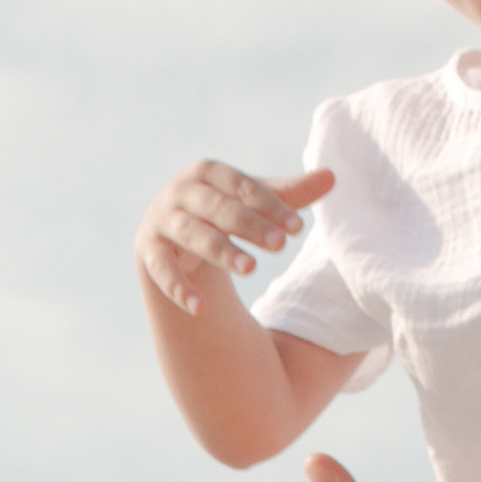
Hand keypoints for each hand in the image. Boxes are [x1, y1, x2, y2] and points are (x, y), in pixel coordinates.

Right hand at [137, 161, 333, 314]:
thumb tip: (333, 177)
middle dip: (249, 226)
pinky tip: (200, 309)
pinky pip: (162, 270)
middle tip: (280, 245)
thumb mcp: (253, 203)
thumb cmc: (221, 212)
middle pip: (219, 208)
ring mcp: (162, 221)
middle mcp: (181, 192)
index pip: (243, 187)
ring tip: (251, 269)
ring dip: (221, 251)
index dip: (270, 206)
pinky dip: (179, 289)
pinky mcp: (148, 251)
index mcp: (209, 172)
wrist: (169, 234)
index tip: (297, 228)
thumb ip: (289, 194)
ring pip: (193, 235)